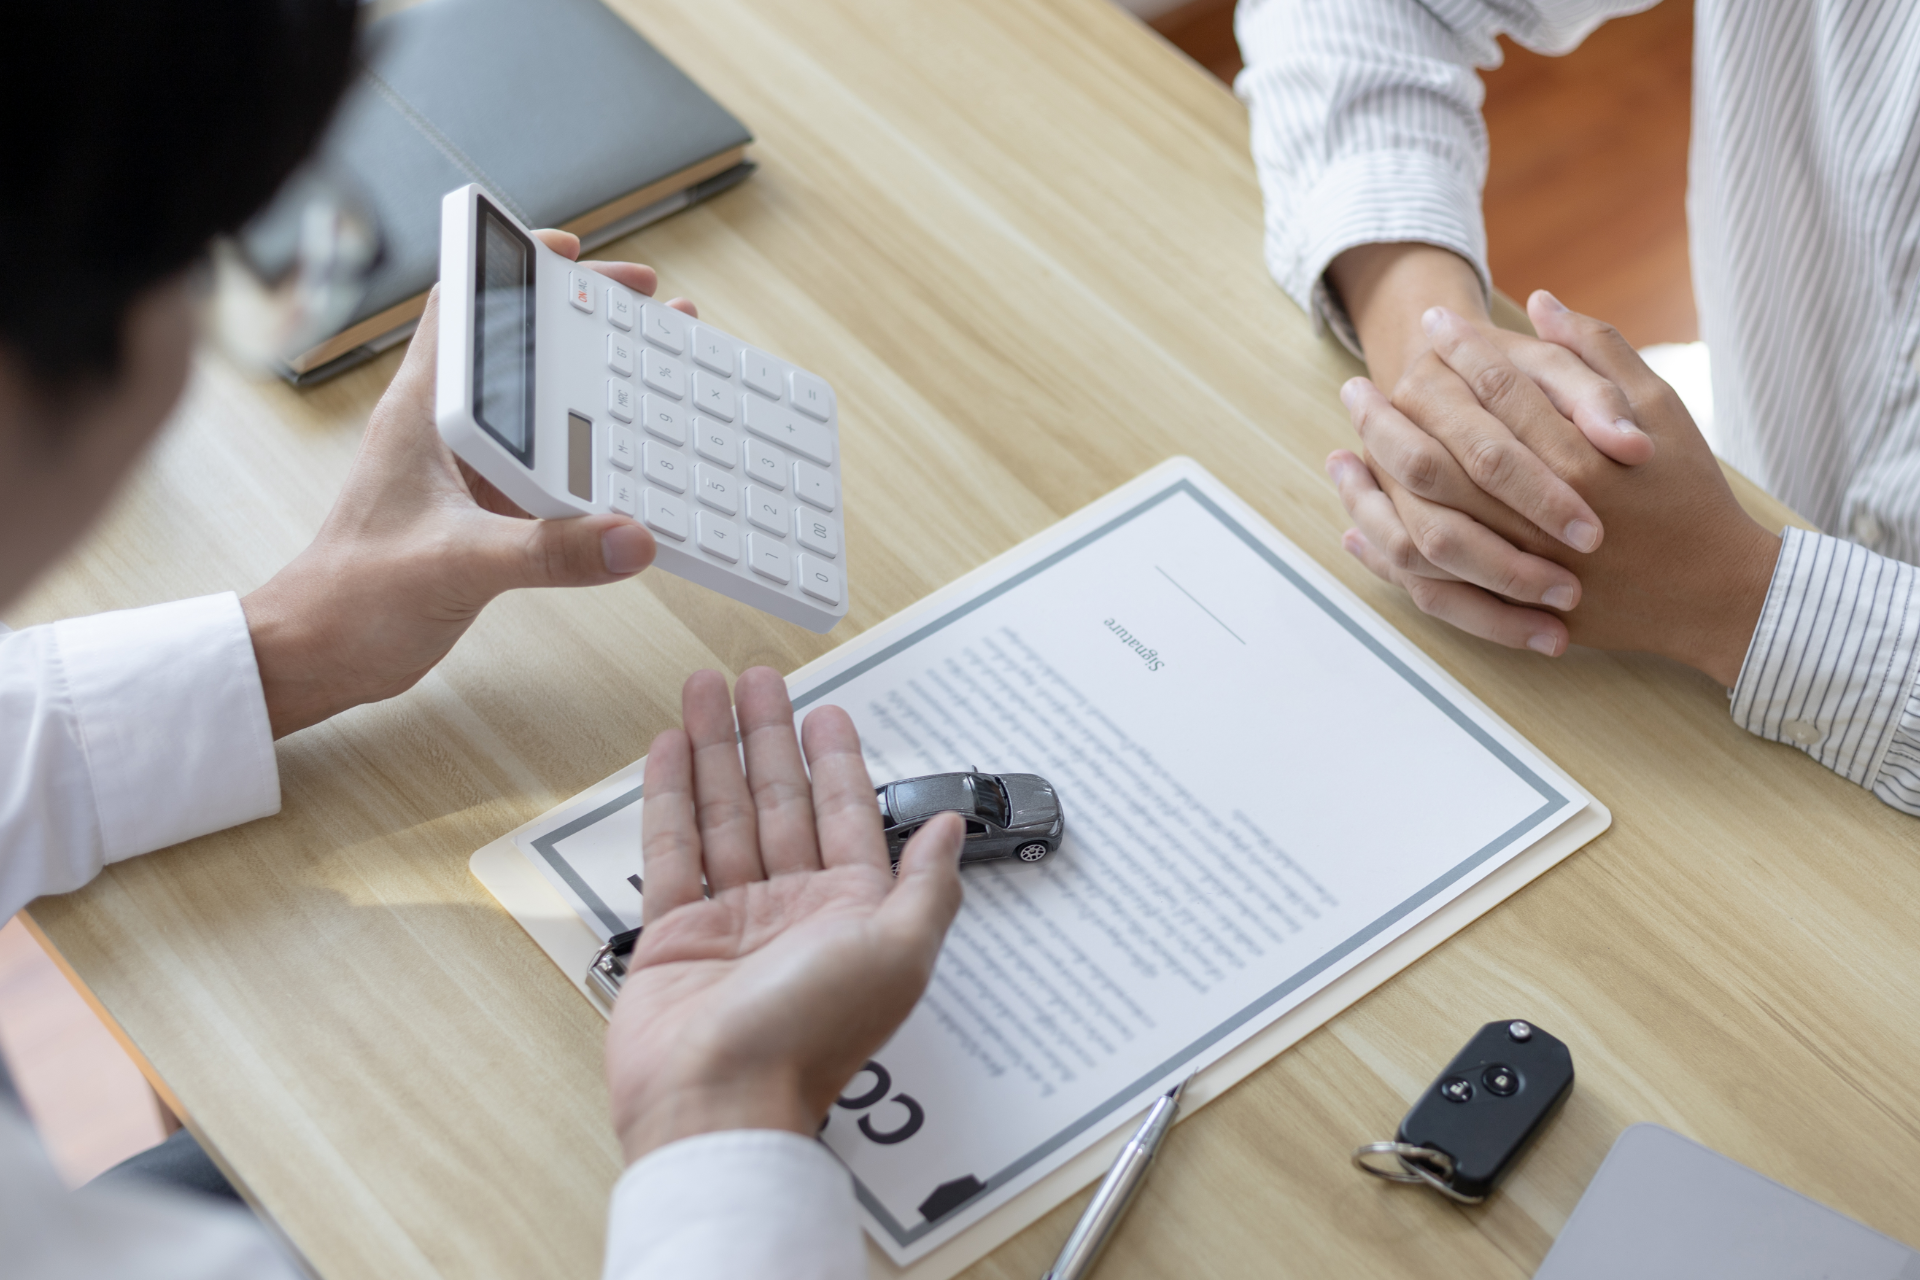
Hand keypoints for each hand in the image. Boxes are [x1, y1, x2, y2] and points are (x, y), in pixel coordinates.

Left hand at [241, 231, 696, 736]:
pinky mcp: (483, 513)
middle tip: (643, 301)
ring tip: (650, 361)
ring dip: (593, 384)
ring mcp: (464, 471)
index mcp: (423, 413)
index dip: (514, 268)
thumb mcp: (457, 565)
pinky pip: (547, 469)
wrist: (319, 655)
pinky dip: (591, 454)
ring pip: (538, 406)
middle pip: (517, 346)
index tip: (574, 253)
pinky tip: (629, 459)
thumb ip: (547, 552)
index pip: (461, 307)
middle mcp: (445, 432)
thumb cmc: (351, 598)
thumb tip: (629, 536)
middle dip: (582, 316)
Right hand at [605, 667, 964, 1163]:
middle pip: (781, 801)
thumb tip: (952, 829)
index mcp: (851, 914)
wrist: (720, 1099)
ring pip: (724, 813)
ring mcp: (732, 920)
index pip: (845, 815)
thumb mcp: (898, 952)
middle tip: (757, 679)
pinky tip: (670, 750)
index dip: (837, 760)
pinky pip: (672, 849)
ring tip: (705, 690)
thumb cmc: (809, 1035)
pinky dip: (670, 797)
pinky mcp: (675, 934)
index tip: (828, 711)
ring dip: (716, 750)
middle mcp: (793, 911)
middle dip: (769, 736)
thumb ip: (926, 885)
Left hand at [1330, 292, 1780, 684]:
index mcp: (1580, 459)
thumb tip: (1541, 302)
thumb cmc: (1687, 492)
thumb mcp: (1661, 409)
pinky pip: (1429, 585)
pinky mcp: (1512, 610)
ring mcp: (1523, 570)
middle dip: (1391, 418)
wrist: (1714, 590)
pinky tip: (1356, 523)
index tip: (1430, 325)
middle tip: (1356, 386)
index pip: (1500, 393)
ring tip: (1340, 450)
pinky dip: (1387, 555)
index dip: (1461, 354)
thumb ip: (1598, 356)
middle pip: (1441, 459)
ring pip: (1423, 527)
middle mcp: (1543, 516)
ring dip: (1374, 487)